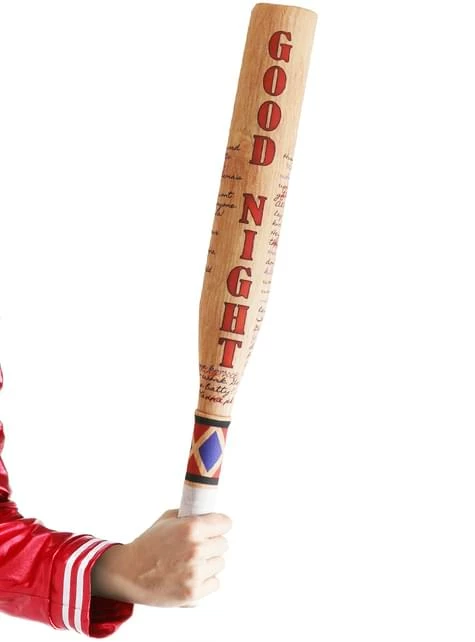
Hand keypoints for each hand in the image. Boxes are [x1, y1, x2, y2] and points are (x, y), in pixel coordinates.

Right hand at [91, 509, 231, 606]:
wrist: (129, 572)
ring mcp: (196, 572)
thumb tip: (210, 515)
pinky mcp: (193, 592)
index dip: (219, 525)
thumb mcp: (168, 519)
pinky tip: (190, 576)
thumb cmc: (148, 544)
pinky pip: (215, 583)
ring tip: (190, 562)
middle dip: (212, 544)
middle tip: (197, 547)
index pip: (225, 523)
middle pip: (223, 544)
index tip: (216, 528)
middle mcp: (196, 549)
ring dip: (209, 563)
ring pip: (220, 563)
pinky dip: (205, 581)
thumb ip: (191, 516)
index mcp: (192, 528)